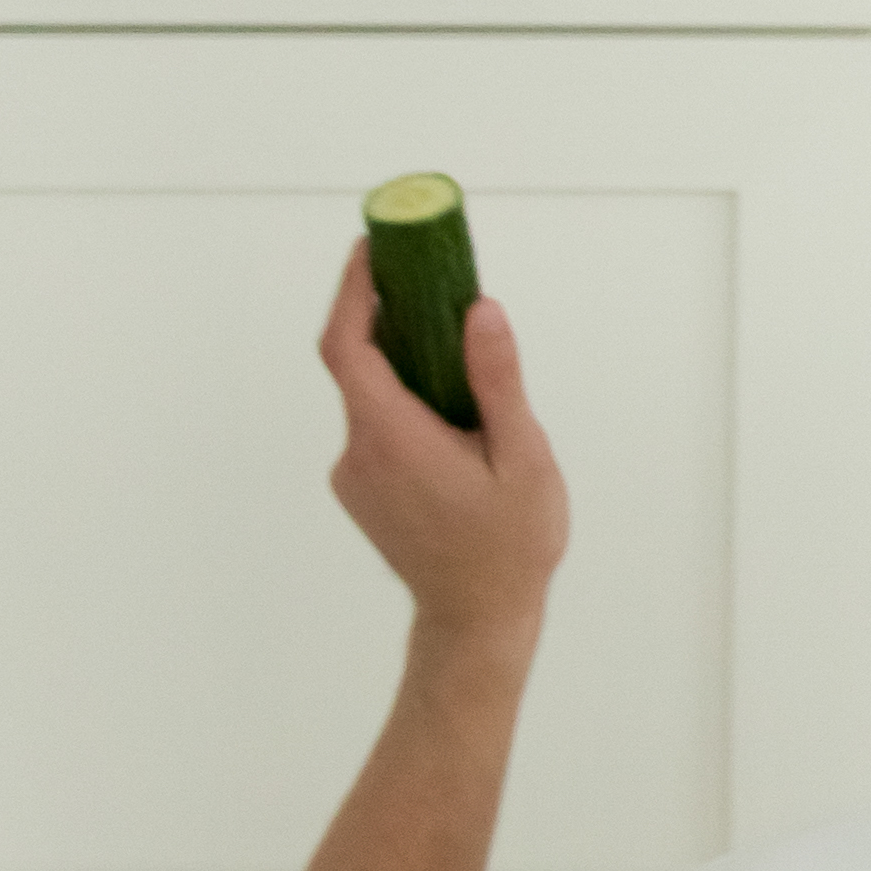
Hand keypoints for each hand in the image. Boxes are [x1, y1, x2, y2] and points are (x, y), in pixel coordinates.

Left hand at [315, 243, 567, 641]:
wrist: (477, 619)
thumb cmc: (508, 547)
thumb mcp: (522, 459)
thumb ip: (496, 381)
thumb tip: (480, 311)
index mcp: (393, 437)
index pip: (347, 344)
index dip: (352, 290)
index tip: (371, 250)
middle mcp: (359, 451)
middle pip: (360, 364)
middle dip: (394, 322)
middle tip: (434, 289)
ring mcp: (354, 473)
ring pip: (373, 398)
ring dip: (410, 374)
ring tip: (468, 378)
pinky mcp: (361, 488)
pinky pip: (378, 428)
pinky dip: (408, 409)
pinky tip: (457, 431)